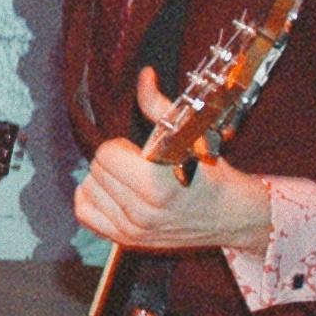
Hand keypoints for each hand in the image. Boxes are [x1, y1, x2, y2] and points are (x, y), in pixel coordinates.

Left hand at [68, 68, 275, 255]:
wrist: (231, 215)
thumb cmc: (212, 173)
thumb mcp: (191, 135)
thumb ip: (159, 106)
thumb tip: (144, 75)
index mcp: (156, 184)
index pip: (106, 153)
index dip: (122, 146)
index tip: (141, 151)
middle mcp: (142, 211)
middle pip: (95, 169)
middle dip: (114, 160)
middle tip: (139, 165)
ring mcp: (133, 230)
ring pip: (87, 188)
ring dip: (104, 179)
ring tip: (131, 180)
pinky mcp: (127, 241)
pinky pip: (84, 212)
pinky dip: (93, 198)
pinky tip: (113, 192)